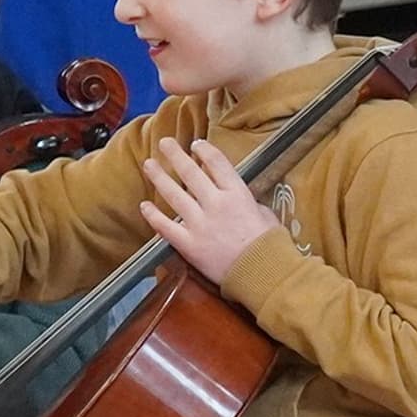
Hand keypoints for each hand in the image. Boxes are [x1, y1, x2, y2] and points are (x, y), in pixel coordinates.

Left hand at [136, 136, 280, 281]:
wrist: (264, 273)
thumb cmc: (271, 246)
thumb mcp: (267, 216)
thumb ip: (250, 204)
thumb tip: (242, 201)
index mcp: (238, 195)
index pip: (217, 164)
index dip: (204, 151)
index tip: (196, 144)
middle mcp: (216, 204)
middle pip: (191, 173)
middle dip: (175, 155)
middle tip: (164, 143)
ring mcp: (200, 224)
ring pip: (173, 195)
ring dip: (159, 177)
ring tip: (149, 165)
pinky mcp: (189, 244)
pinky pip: (165, 227)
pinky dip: (153, 216)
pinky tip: (144, 206)